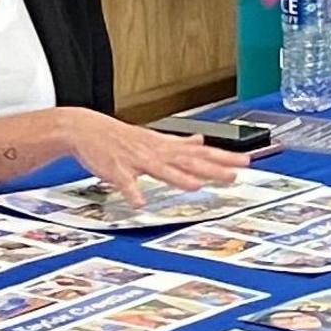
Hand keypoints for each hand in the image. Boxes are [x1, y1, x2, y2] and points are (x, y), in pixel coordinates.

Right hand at [64, 111, 249, 207]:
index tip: (246, 160)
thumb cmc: (119, 136)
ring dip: (178, 177)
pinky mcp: (115, 170)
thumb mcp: (153, 137)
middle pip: (188, 161)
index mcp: (165, 147)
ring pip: (160, 170)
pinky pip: (124, 183)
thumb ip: (178, 143)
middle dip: (211, 168)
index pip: (200, 152)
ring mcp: (135, 160)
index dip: (224, 157)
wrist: (85, 128)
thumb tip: (200, 141)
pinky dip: (132, 192)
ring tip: (196, 186)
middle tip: (234, 174)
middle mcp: (155, 152)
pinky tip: (139, 202)